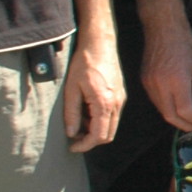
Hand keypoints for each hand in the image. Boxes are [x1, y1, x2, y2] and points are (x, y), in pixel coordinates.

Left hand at [62, 30, 124, 152]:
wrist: (100, 44)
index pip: (98, 136)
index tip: (72, 146)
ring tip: (78, 121)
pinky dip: (100, 120)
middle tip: (73, 137)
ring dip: (95, 130)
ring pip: (111, 126)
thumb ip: (71, 113)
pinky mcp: (120, 95)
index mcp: (104, 103)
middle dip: (90, 140)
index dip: (84, 145)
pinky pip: (112, 115)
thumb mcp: (71, 89)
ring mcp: (120, 99)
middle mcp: (117, 103)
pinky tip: (86, 111)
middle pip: (108, 135)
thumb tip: (71, 133)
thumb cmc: (84, 63)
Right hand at [141, 18, 191, 131]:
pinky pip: (156, 101)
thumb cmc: (185, 43)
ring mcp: (150, 84)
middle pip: (171, 116)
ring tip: (189, 118)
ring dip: (176, 118)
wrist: (162, 28)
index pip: (185, 111)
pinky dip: (167, 108)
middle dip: (185, 125)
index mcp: (177, 81)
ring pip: (162, 111)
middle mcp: (160, 86)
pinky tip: (177, 106)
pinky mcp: (144, 81)